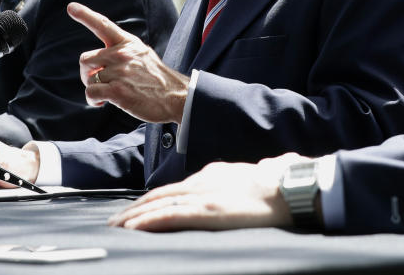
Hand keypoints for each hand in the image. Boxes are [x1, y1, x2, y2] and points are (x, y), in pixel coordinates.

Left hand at [68, 2, 189, 123]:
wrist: (177, 97)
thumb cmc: (157, 79)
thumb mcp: (143, 55)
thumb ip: (123, 52)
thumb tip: (99, 62)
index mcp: (128, 43)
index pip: (103, 25)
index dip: (85, 15)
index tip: (71, 7)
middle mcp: (122, 54)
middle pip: (85, 59)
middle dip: (87, 73)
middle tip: (98, 82)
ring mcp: (120, 72)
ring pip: (88, 78)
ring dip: (93, 88)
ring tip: (106, 94)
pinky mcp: (118, 92)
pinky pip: (91, 93)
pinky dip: (93, 100)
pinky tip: (103, 103)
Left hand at [109, 153, 309, 231]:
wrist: (289, 188)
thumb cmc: (273, 187)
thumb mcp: (243, 180)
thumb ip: (225, 185)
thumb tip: (218, 193)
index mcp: (209, 176)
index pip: (171, 188)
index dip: (148, 199)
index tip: (132, 210)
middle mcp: (201, 182)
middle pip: (158, 194)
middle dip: (134, 208)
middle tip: (114, 222)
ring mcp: (204, 196)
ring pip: (159, 204)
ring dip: (135, 216)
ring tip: (117, 227)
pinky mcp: (208, 211)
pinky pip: (172, 215)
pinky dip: (150, 221)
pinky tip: (135, 227)